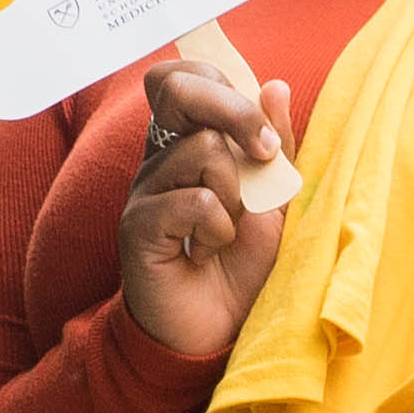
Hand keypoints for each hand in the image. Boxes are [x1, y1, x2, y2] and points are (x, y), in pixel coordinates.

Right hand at [117, 60, 294, 362]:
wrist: (213, 333)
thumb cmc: (241, 266)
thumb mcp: (274, 202)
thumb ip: (274, 146)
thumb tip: (275, 86)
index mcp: (188, 143)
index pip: (187, 79)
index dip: (225, 89)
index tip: (265, 137)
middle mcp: (159, 158)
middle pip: (180, 90)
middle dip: (235, 113)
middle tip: (263, 156)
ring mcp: (144, 190)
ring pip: (202, 150)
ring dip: (236, 193)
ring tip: (231, 230)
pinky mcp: (138, 227)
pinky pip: (192, 200)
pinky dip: (218, 228)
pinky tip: (209, 251)